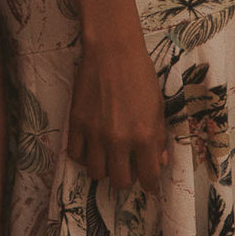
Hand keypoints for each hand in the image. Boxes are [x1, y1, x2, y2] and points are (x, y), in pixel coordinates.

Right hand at [66, 33, 169, 188]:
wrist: (112, 50)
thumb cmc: (141, 75)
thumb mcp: (158, 107)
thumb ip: (159, 137)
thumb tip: (159, 161)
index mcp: (145, 137)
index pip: (149, 178)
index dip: (151, 185)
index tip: (149, 184)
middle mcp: (119, 140)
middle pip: (120, 182)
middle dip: (127, 178)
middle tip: (128, 166)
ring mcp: (95, 133)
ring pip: (96, 174)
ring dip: (104, 169)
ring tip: (108, 156)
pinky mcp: (76, 123)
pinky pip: (75, 155)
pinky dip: (84, 155)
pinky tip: (91, 146)